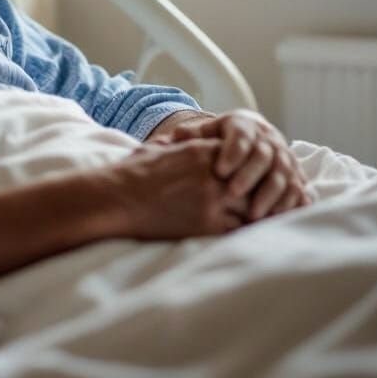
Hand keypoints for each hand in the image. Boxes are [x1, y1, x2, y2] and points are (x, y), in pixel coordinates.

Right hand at [103, 138, 251, 238]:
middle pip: (252, 181)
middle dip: (256, 193)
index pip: (241, 157)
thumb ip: (174, 144)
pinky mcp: (207, 225)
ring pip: (251, 207)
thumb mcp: (156, 148)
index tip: (245, 180)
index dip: (245, 170)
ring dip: (253, 214)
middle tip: (259, 203)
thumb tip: (175, 141)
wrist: (117, 198)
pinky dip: (242, 233)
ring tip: (256, 222)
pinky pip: (238, 229)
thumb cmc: (131, 172)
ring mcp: (213, 199)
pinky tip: (242, 236)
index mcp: (201, 151)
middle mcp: (212, 173)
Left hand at [168, 110, 312, 221]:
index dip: (232, 153)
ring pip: (283, 176)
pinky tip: (278, 218)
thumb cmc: (223, 138)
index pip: (241, 137)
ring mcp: (286, 159)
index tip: (219, 170)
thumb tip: (175, 137)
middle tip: (233, 193)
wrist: (255, 136)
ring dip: (270, 195)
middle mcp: (270, 141)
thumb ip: (192, 135)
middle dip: (249, 175)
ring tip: (252, 214)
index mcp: (246, 126)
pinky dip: (291, 204)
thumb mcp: (207, 131)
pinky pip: (299, 191)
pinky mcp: (297, 177)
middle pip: (264, 157)